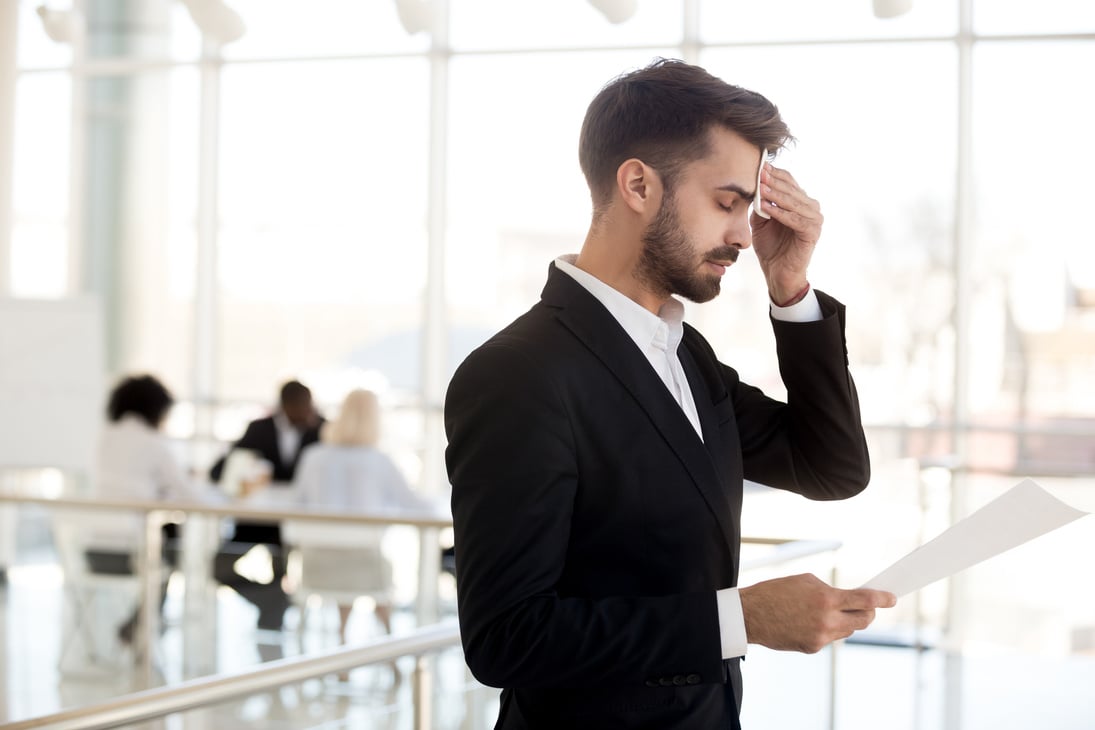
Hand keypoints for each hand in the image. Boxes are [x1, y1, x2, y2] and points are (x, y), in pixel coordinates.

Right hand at [739, 573, 895, 653]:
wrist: (751, 615)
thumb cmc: (775, 592)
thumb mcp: (805, 582)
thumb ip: (830, 590)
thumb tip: (848, 598)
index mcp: (826, 599)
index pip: (865, 600)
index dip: (882, 599)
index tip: (892, 598)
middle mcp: (827, 621)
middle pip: (863, 620)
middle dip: (868, 612)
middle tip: (867, 605)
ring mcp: (820, 637)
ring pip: (847, 631)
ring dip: (846, 620)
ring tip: (831, 610)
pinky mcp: (812, 648)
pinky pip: (830, 638)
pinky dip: (828, 629)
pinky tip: (811, 621)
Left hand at [751, 164, 822, 302]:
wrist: (777, 272)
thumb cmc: (770, 246)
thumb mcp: (761, 221)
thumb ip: (761, 204)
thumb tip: (754, 185)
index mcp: (800, 202)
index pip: (789, 181)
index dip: (774, 174)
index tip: (758, 166)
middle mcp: (811, 207)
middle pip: (791, 189)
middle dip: (773, 181)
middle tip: (759, 173)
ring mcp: (814, 220)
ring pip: (793, 202)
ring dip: (776, 195)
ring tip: (760, 189)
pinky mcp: (812, 232)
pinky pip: (795, 219)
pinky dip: (780, 213)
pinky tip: (766, 208)